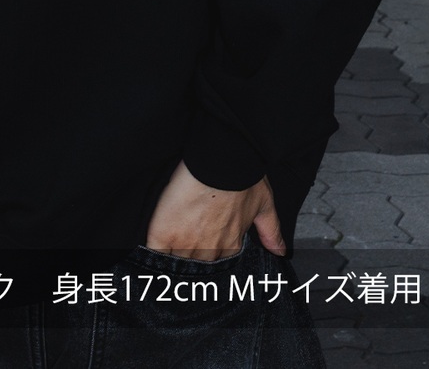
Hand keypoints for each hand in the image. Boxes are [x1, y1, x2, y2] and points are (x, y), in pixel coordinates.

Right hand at [144, 159, 286, 260]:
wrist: (221, 158)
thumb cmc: (244, 176)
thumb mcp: (264, 203)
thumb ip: (271, 231)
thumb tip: (281, 252)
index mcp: (230, 244)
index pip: (218, 266)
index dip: (210, 262)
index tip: (203, 262)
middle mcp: (208, 250)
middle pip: (196, 269)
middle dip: (191, 267)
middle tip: (183, 264)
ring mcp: (184, 243)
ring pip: (176, 267)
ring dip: (171, 267)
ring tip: (163, 269)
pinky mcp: (164, 232)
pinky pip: (154, 256)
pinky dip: (151, 260)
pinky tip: (147, 262)